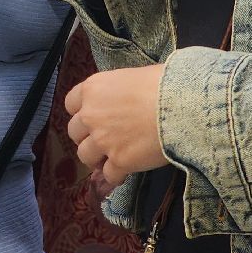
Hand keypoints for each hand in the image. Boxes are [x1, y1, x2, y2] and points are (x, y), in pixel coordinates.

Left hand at [66, 63, 169, 188]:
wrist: (180, 105)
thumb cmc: (162, 83)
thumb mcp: (131, 77)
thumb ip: (117, 91)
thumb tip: (122, 99)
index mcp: (92, 89)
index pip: (71, 104)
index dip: (81, 112)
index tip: (92, 117)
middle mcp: (91, 115)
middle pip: (74, 132)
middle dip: (86, 136)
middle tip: (102, 139)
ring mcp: (103, 140)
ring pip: (85, 156)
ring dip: (96, 158)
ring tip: (111, 157)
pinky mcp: (119, 162)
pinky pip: (109, 175)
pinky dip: (116, 175)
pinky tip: (126, 171)